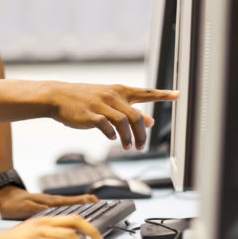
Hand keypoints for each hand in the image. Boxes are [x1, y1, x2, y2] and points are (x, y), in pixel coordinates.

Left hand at [0, 185, 99, 219]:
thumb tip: (51, 213)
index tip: (99, 203)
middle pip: (77, 202)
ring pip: (73, 204)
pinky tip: (79, 212)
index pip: (73, 202)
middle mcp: (54, 202)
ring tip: (98, 208)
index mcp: (51, 203)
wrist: (4, 197)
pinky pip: (66, 207)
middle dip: (91, 204)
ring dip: (86, 206)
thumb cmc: (13, 204)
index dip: (86, 203)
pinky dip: (76, 208)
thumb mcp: (23, 209)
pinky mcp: (48, 206)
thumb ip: (37, 211)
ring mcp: (52, 204)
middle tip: (105, 206)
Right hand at [45, 82, 177, 149]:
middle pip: (136, 116)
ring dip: (128, 138)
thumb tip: (151, 121)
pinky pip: (105, 125)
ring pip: (123, 122)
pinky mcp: (89, 114)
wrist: (59, 96)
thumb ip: (130, 110)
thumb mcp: (110, 102)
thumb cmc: (86, 99)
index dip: (163, 94)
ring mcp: (101, 104)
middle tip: (141, 146)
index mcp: (120, 91)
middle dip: (142, 134)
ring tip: (128, 147)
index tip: (178, 94)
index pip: (146, 92)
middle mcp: (112, 95)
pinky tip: (113, 139)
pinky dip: (112, 134)